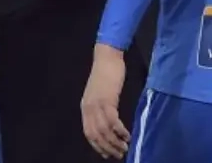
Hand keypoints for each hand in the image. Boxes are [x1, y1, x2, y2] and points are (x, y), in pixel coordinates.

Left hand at [81, 44, 130, 158]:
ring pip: (104, 130)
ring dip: (115, 142)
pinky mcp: (107, 100)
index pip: (88, 133)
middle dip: (107, 147)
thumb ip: (101, 108)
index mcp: (85, 108)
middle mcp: (88, 108)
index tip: (107, 154)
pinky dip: (120, 131)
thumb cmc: (106, 75)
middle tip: (119, 154)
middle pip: (96, 135)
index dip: (98, 146)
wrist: (107, 58)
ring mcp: (97, 104)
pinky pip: (112, 121)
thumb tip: (108, 125)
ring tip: (125, 148)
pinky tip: (127, 135)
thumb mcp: (100, 94)